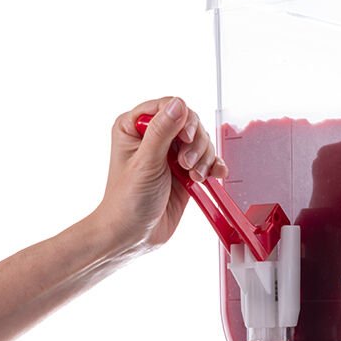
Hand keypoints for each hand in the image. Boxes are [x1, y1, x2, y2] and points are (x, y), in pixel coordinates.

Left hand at [94, 96, 228, 254]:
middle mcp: (153, 138)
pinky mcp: (184, 174)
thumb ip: (162, 132)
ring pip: (201, 142)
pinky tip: (212, 177)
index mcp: (134, 127)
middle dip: (195, 143)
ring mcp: (170, 156)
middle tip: (186, 165)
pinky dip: (213, 167)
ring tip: (193, 177)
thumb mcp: (146, 162)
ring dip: (204, 158)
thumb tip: (179, 105)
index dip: (182, 120)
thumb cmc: (127, 201)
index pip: (167, 107)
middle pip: (189, 123)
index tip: (185, 139)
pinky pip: (207, 162)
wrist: (133, 235)